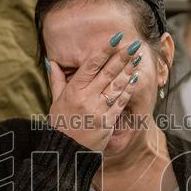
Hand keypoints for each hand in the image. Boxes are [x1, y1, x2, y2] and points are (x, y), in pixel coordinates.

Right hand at [46, 33, 140, 150]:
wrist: (66, 152)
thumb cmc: (60, 126)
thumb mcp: (55, 101)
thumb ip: (56, 80)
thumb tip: (52, 61)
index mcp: (73, 90)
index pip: (91, 65)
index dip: (105, 50)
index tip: (116, 38)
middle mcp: (86, 98)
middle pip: (107, 72)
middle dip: (122, 56)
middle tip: (133, 44)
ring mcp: (98, 110)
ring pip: (116, 85)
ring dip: (129, 70)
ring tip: (137, 57)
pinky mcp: (108, 121)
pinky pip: (120, 102)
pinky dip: (128, 89)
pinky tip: (135, 78)